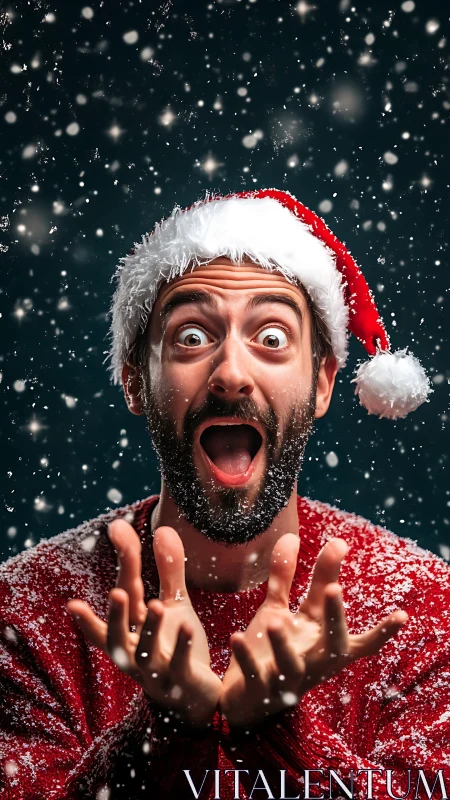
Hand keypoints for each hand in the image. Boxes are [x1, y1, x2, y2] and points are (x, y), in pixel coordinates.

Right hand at [67, 519, 221, 727]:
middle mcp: (135, 652)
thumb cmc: (176, 648)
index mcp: (132, 629)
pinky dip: (182, 647)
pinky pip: (179, 665)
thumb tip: (163, 527)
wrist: (197, 698)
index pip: (123, 597)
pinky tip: (189, 627)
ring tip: (156, 606)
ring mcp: (156, 670)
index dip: (117, 572)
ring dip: (149, 630)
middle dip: (115, 617)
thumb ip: (168, 569)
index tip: (99, 557)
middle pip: (118, 636)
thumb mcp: (173, 605)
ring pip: (146, 653)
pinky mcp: (181, 680)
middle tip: (116, 593)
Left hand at [220, 533, 407, 726]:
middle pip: (332, 644)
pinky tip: (236, 637)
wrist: (242, 699)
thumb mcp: (281, 611)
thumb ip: (287, 577)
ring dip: (284, 643)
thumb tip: (292, 535)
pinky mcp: (258, 690)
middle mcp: (312, 662)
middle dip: (335, 617)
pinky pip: (254, 675)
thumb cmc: (270, 650)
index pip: (357, 638)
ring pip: (291, 664)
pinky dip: (246, 658)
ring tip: (275, 620)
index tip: (401, 615)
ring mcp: (286, 679)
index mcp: (321, 642)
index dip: (381, 632)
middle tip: (334, 589)